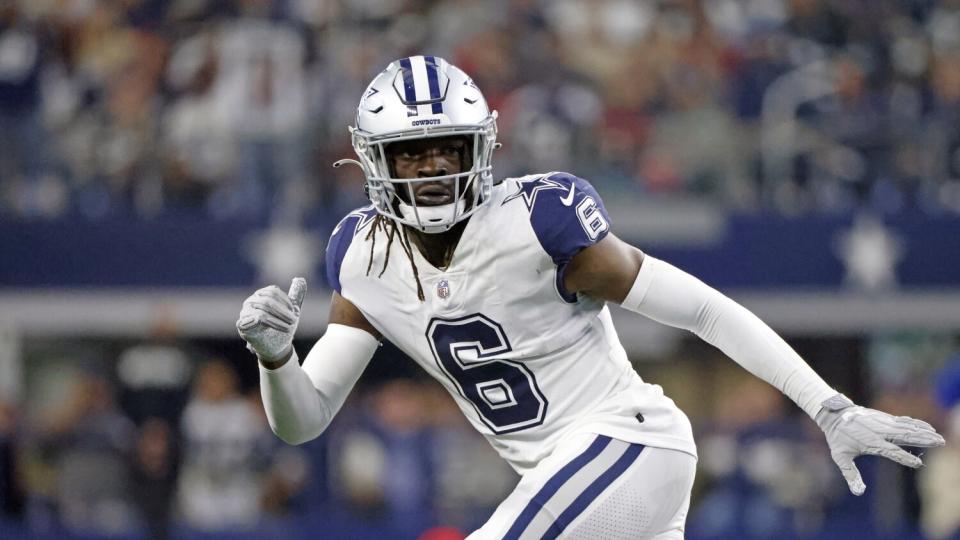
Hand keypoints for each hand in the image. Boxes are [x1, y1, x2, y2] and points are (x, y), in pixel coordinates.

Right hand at [237, 278, 306, 365]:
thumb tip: (301, 279)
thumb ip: (295, 295)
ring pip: (263, 312)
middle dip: (283, 312)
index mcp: (261, 295)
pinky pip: (254, 322)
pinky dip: (269, 325)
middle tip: (294, 320)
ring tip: (290, 328)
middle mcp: (251, 301)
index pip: (273, 291)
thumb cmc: (281, 326)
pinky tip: (281, 329)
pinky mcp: (242, 326)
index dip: (286, 301)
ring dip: (279, 321)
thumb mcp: (290, 311)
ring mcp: (245, 313)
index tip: (295, 311)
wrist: (274, 348)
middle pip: (268, 301)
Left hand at [815, 394, 944, 494]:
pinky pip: (904, 421)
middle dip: (922, 440)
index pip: (891, 451)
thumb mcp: (840, 457)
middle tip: (939, 443)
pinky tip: (928, 427)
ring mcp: (883, 423)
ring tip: (939, 437)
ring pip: (907, 428)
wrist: (834, 413)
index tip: (918, 463)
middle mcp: (880, 432)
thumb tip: (858, 492)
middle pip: (904, 436)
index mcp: (870, 442)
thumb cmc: (837, 437)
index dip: (904, 457)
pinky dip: (916, 424)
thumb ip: (850, 475)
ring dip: (924, 432)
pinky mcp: (884, 418)